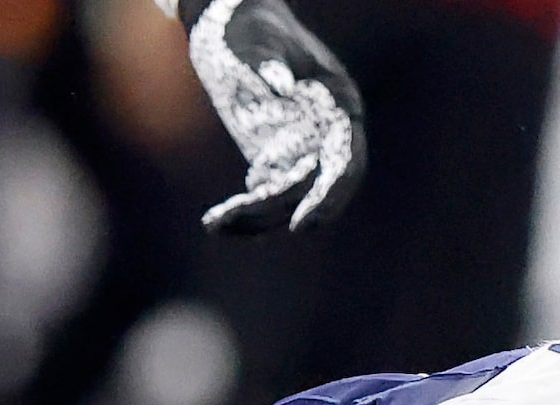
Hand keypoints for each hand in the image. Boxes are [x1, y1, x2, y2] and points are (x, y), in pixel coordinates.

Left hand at [182, 0, 366, 233]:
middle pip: (315, 187)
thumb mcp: (258, 40)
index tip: (300, 224)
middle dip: (283, 212)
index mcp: (337, 103)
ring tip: (215, 223)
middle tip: (241, 224)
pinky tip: (218, 221)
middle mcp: (325, 132)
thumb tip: (283, 85)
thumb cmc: (249, 27)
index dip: (328, 197)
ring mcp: (300, 147)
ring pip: (287, 197)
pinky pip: (266, 193)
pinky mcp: (274, 156)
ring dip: (255, 216)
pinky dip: (245, 209)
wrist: (229, 24)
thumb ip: (270, 61)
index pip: (345, 163)